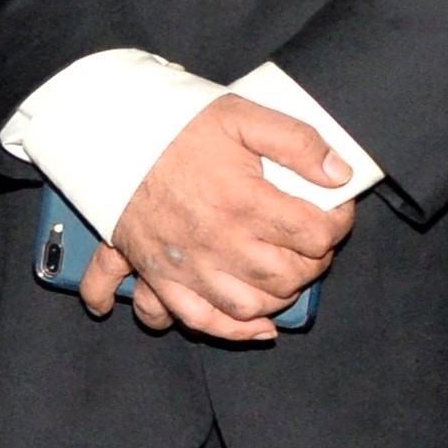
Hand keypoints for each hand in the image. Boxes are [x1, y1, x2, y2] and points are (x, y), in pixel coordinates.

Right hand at [83, 94, 352, 342]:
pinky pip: (197, 320)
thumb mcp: (240, 116)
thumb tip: (340, 173)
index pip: (315, 233)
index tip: (336, 210)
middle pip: (288, 275)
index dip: (338, 222)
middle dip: (314, 262)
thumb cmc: (173, 127)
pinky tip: (255, 327)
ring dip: (279, 297)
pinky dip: (229, 331)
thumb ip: (296, 141)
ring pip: (250, 306)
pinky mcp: (160, 277)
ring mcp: (187, 267)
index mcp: (243, 203)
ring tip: (286, 275)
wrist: (108, 139)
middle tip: (313, 242)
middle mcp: (218, 243)